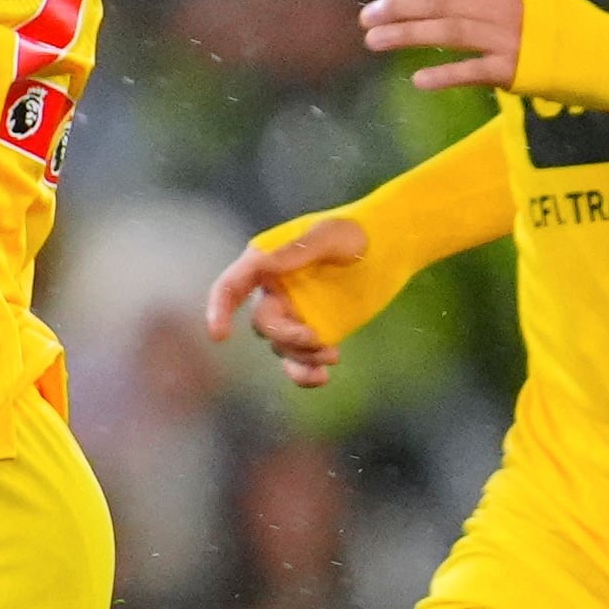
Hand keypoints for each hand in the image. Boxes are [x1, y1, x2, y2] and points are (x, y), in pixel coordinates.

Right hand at [204, 217, 369, 389]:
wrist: (389, 246)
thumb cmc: (355, 231)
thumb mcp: (327, 234)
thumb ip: (296, 250)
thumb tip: (262, 265)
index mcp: (266, 264)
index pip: (231, 288)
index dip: (219, 310)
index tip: (220, 335)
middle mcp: (274, 292)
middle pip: (263, 325)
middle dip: (285, 336)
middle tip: (315, 339)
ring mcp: (295, 315)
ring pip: (281, 347)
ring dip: (302, 356)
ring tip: (332, 355)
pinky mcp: (316, 331)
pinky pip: (299, 361)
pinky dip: (304, 374)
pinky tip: (322, 377)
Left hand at [361, 0, 561, 91]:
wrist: (598, 50)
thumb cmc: (560, 13)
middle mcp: (501, 5)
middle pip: (440, 1)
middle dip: (398, 8)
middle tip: (365, 17)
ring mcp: (506, 38)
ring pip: (448, 33)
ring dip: (406, 36)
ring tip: (373, 41)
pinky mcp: (512, 69)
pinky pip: (472, 72)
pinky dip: (445, 75)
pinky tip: (417, 79)